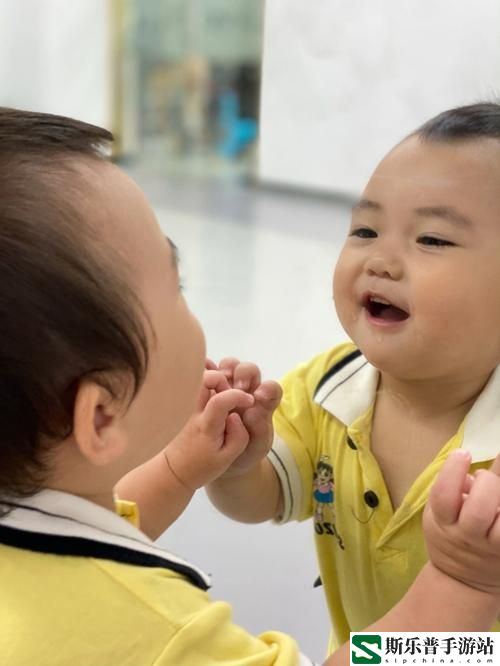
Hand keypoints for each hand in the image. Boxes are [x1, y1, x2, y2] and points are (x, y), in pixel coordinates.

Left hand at [163, 369, 254, 489]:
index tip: (248, 401)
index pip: (220, 400)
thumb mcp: (227, 458)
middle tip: (228, 390)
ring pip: (193, 377)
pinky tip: (208, 386)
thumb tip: (236, 415)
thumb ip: (239, 436)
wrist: (173, 471)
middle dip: (221, 378)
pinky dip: (200, 376)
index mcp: (206, 426)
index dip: (238, 395)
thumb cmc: (202, 465)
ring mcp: (183, 406)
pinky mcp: (179, 403)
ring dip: (210, 376)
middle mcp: (192, 412)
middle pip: (203, 379)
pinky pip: (187, 381)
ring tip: (218, 389)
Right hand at [213, 357, 281, 476]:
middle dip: (243, 373)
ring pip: (228, 366)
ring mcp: (227, 388)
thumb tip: (251, 412)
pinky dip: (204, 368)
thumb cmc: (246, 452)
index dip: (267, 389)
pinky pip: (207, 372)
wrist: (226, 460)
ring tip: (218, 379)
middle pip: (248, 370)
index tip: (258, 397)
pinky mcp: (210, 389)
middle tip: (237, 386)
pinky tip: (199, 373)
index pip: (271, 388)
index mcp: (263, 404)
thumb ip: (259, 429)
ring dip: (224, 368)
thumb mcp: (257, 446)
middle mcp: (247, 391)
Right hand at [423, 450, 499, 599]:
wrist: (462, 580)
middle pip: (479, 510)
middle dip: (486, 484)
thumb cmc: (449, 533)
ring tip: (498, 490)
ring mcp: (493, 548)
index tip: (463, 454)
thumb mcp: (439, 511)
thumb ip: (453, 486)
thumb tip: (470, 457)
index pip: (445, 495)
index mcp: (443, 523)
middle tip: (485, 478)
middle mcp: (468, 537)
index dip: (454, 470)